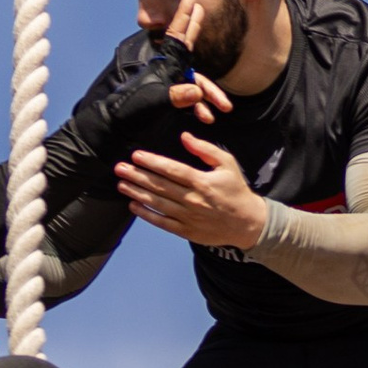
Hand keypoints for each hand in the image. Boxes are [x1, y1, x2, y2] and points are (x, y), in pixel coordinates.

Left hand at [69, 0, 229, 155]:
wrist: (117, 128)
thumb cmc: (131, 111)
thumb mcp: (154, 102)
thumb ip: (175, 96)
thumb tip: (197, 92)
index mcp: (164, 66)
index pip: (177, 37)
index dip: (184, 17)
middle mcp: (168, 72)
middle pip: (188, 50)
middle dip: (196, 31)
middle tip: (202, 11)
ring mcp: (170, 86)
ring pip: (196, 84)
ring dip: (212, 95)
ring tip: (225, 108)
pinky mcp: (170, 102)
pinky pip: (191, 102)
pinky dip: (201, 109)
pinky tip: (207, 118)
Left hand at [115, 126, 268, 250]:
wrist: (248, 223)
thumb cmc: (236, 190)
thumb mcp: (228, 164)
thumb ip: (205, 150)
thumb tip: (184, 137)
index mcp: (203, 182)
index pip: (172, 170)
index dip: (152, 162)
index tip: (136, 155)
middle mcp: (193, 200)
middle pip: (160, 186)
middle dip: (137, 176)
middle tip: (120, 168)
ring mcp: (189, 217)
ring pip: (157, 203)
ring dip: (137, 193)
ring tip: (122, 183)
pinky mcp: (187, 231)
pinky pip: (162, 222)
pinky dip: (146, 214)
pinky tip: (133, 205)